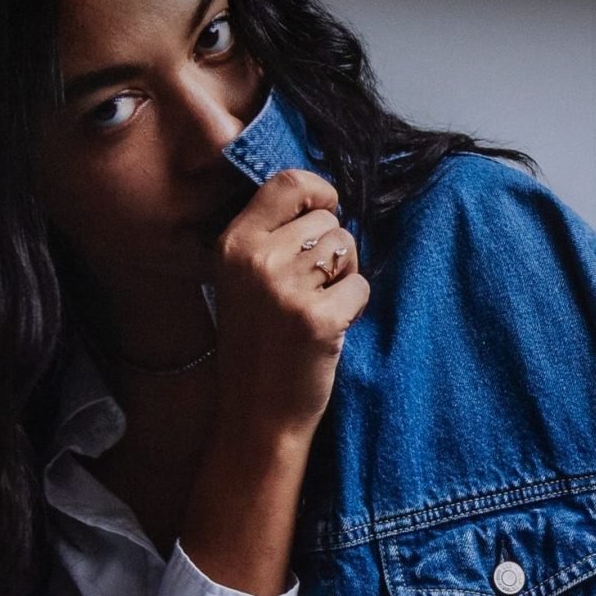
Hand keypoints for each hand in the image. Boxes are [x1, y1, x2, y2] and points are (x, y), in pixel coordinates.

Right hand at [211, 167, 368, 455]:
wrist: (257, 413)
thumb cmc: (259, 343)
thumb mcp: (243, 279)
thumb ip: (272, 235)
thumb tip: (323, 199)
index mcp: (234, 242)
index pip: (289, 182)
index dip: (319, 193)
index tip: (326, 212)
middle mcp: (256, 259)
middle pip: (328, 221)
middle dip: (333, 251)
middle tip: (313, 288)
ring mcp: (286, 289)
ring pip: (347, 249)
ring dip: (345, 277)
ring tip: (318, 307)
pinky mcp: (318, 319)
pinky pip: (361, 288)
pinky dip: (355, 308)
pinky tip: (330, 329)